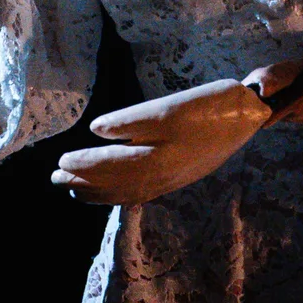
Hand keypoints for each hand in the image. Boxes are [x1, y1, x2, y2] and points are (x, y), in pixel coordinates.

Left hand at [52, 75, 271, 204]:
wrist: (247, 117)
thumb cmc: (208, 106)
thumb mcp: (167, 106)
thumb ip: (130, 121)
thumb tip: (96, 130)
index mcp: (155, 158)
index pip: (108, 165)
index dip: (83, 164)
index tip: (60, 161)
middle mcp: (160, 176)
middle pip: (113, 184)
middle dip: (83, 182)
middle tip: (56, 178)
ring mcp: (170, 181)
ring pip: (126, 193)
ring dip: (98, 193)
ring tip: (74, 191)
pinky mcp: (178, 177)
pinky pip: (141, 193)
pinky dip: (120, 196)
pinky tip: (113, 193)